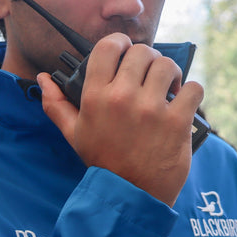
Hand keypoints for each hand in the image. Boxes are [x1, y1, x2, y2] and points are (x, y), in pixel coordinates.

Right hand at [38, 33, 202, 206]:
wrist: (129, 194)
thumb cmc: (102, 161)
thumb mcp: (73, 133)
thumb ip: (56, 104)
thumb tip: (42, 79)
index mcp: (95, 97)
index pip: (108, 47)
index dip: (120, 42)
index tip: (126, 50)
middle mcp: (122, 98)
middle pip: (142, 52)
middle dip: (147, 60)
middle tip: (148, 76)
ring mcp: (151, 110)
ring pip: (168, 66)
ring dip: (170, 73)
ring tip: (167, 88)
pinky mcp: (177, 122)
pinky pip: (193, 88)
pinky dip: (192, 92)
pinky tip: (183, 102)